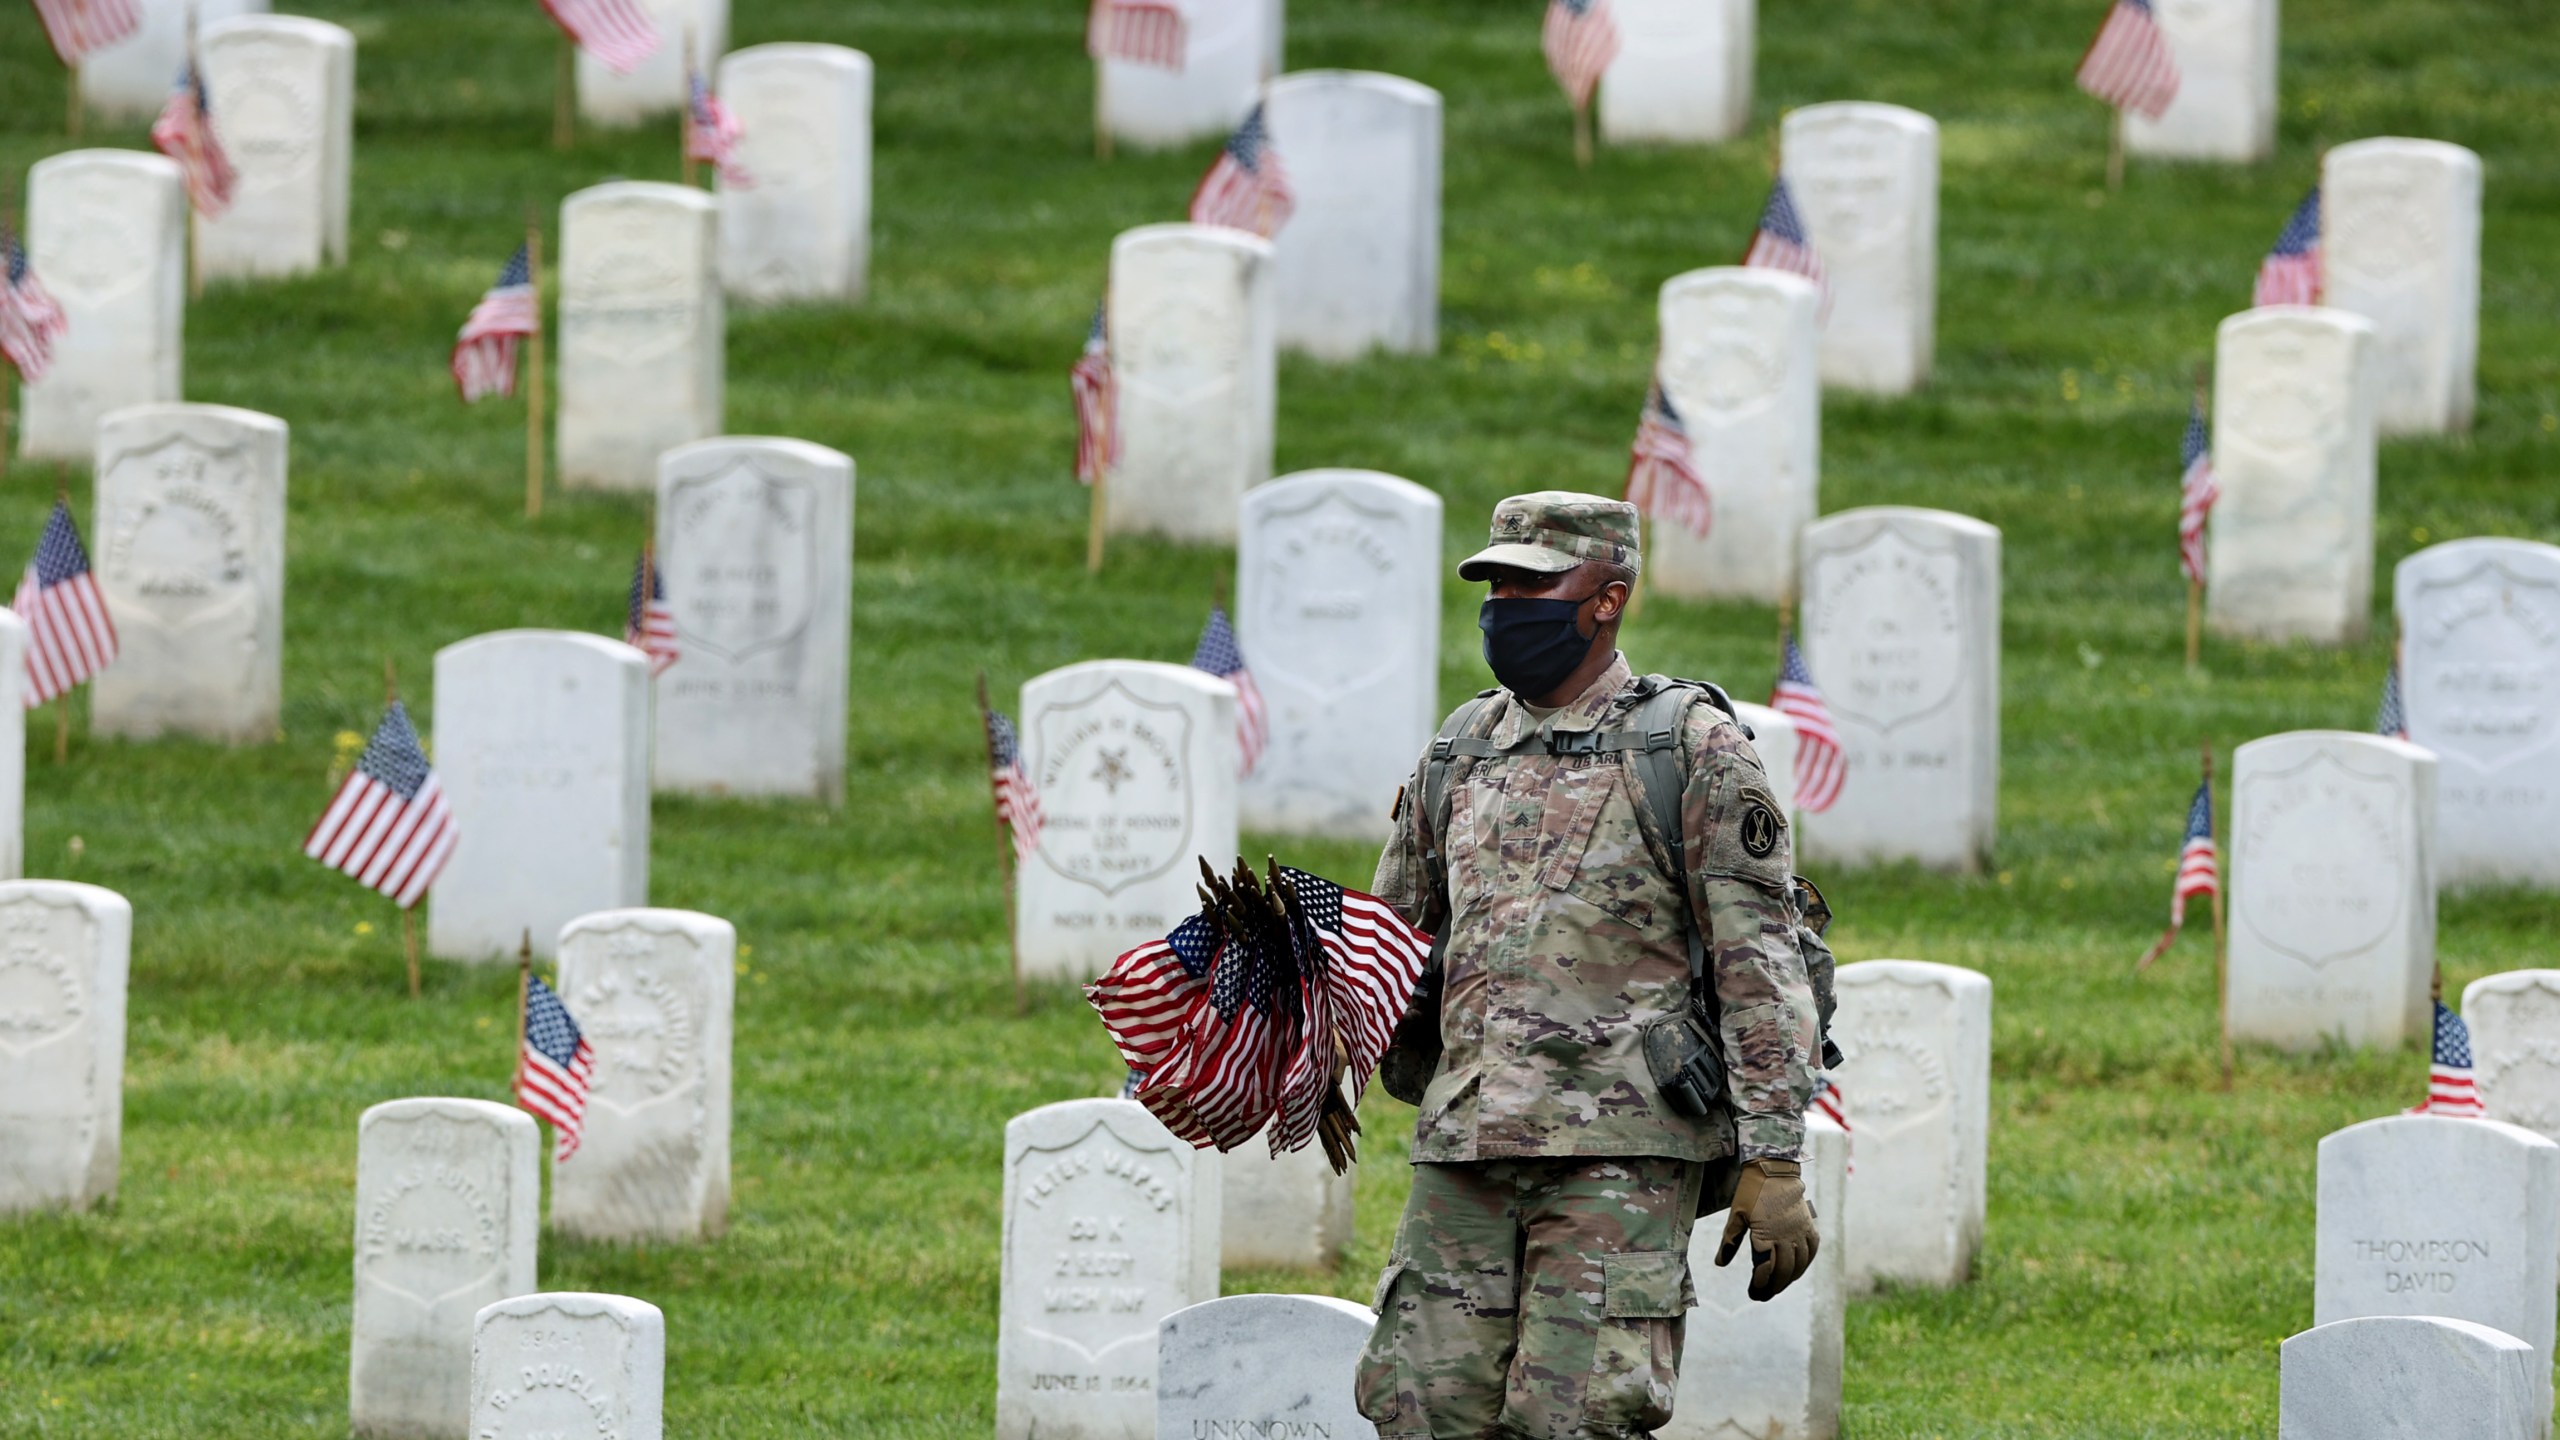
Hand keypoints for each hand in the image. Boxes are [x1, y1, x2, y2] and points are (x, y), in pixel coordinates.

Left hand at [1712, 1158, 1817, 1301]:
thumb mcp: (1737, 1216)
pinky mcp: (1809, 1226)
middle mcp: (1785, 1237)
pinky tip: (1798, 1270)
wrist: (1774, 1170)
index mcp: (1765, 1236)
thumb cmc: (1751, 1192)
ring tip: (1779, 1286)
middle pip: (1783, 1272)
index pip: (1764, 1270)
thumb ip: (1730, 1241)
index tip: (1753, 1293)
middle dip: (1773, 1287)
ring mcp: (1799, 1232)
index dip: (1759, 1285)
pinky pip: (1811, 1250)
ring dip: (1789, 1279)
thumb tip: (1720, 1263)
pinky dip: (1805, 1263)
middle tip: (1765, 1295)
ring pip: (1799, 1264)